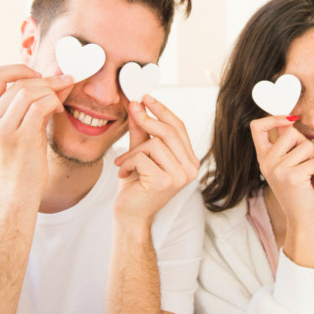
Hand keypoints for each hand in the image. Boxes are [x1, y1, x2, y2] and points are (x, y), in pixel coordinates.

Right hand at [0, 64, 73, 200]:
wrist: (20, 188)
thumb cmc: (23, 155)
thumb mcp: (22, 122)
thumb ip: (34, 99)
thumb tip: (59, 75)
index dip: (21, 68)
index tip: (40, 75)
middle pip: (20, 82)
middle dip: (47, 80)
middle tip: (64, 84)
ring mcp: (2, 128)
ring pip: (30, 92)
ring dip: (51, 93)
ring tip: (58, 104)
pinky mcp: (19, 137)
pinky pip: (39, 106)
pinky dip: (53, 103)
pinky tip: (57, 112)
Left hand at [113, 95, 198, 226]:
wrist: (130, 215)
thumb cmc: (136, 186)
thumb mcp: (140, 153)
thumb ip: (142, 131)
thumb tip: (138, 105)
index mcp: (189, 160)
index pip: (179, 128)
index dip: (162, 110)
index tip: (146, 97)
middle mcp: (190, 168)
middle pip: (169, 132)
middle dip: (147, 119)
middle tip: (131, 109)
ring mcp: (180, 177)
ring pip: (154, 144)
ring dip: (133, 152)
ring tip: (123, 164)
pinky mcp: (166, 182)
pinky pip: (143, 158)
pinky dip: (128, 163)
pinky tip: (123, 174)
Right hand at [250, 116, 313, 228]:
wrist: (303, 220)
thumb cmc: (300, 191)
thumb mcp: (287, 166)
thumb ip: (286, 145)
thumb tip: (289, 120)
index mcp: (263, 157)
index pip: (257, 127)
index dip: (272, 118)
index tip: (288, 121)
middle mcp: (266, 162)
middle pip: (291, 133)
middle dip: (305, 145)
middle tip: (306, 164)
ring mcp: (277, 169)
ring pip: (306, 145)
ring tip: (310, 175)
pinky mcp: (292, 177)